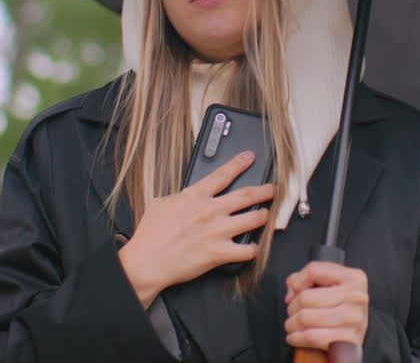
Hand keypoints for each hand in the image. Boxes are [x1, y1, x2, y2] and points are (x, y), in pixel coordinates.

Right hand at [118, 151, 274, 306]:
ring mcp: (217, 231)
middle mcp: (210, 210)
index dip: (239, 163)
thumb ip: (177, 197)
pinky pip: (247, 250)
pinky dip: (254, 249)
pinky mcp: (220, 253)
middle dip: (264, 190)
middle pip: (247, 195)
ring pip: (253, 219)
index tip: (249, 158)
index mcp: (195, 196)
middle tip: (272, 189)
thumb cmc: (150, 235)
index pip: (223, 174)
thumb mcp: (160, 204)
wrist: (147, 261)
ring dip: (264, 216)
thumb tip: (184, 196)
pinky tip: (254, 248)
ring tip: (267, 215)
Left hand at [284, 262, 369, 350]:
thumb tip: (291, 294)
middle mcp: (356, 297)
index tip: (294, 292)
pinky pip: (311, 337)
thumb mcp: (330, 285)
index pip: (314, 271)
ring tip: (292, 325)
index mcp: (353, 278)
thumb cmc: (341, 308)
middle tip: (293, 313)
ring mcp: (353, 320)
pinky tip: (295, 337)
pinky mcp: (348, 340)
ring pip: (305, 318)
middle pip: (306, 298)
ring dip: (291, 324)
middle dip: (292, 307)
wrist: (356, 336)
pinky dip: (297, 338)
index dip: (297, 282)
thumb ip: (306, 278)